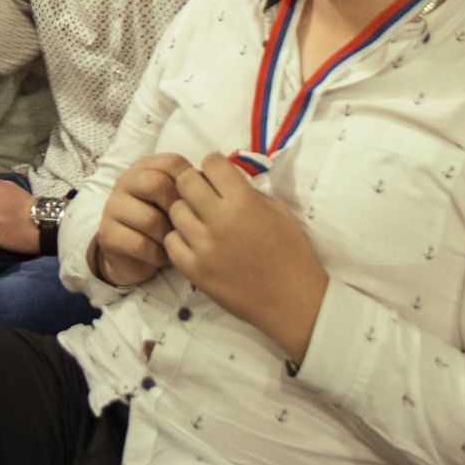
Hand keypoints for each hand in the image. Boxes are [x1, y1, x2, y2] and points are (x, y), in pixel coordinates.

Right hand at [92, 152, 193, 286]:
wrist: (131, 254)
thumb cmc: (163, 222)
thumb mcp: (177, 201)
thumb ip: (192, 188)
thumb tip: (213, 186)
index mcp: (145, 167)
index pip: (172, 162)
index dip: (191, 184)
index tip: (197, 204)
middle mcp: (125, 181)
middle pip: (158, 184)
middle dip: (178, 210)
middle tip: (186, 226)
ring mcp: (112, 207)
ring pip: (150, 219)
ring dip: (169, 237)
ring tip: (174, 244)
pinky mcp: (107, 234)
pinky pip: (140, 244)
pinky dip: (157, 255)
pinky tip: (161, 256)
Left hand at [166, 154, 328, 365]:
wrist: (293, 301)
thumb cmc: (292, 253)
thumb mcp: (278, 211)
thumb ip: (248, 192)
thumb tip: (223, 180)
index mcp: (244, 202)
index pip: (212, 162)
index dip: (215, 166)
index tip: (219, 176)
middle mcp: (221, 220)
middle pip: (185, 182)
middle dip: (195, 182)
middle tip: (204, 195)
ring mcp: (204, 247)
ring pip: (175, 211)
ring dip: (187, 211)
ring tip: (201, 222)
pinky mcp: (195, 270)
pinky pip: (171, 243)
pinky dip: (180, 240)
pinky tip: (195, 243)